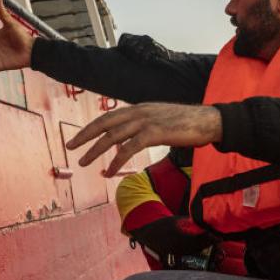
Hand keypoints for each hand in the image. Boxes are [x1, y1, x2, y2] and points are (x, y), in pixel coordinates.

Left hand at [66, 103, 222, 176]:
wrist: (208, 121)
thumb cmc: (188, 123)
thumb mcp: (162, 120)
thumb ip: (146, 126)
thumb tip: (134, 138)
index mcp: (140, 108)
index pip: (109, 117)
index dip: (92, 127)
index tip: (79, 137)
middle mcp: (139, 112)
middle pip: (104, 123)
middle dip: (85, 136)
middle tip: (70, 147)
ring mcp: (146, 122)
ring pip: (112, 136)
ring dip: (95, 150)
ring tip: (83, 162)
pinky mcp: (154, 133)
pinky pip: (128, 148)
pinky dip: (115, 160)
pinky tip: (108, 171)